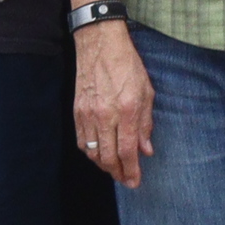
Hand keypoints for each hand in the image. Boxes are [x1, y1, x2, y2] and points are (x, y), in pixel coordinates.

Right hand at [74, 23, 153, 185]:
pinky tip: (99, 154)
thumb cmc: (127, 64)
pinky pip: (82, 141)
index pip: (127, 150)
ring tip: (115, 169)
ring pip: (93, 152)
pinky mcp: (77, 110)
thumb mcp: (147, 91)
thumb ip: (146, 123)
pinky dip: (90, 152)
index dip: (131, 170)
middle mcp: (106, 115)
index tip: (135, 181)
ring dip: (104, 165)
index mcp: (127, 109)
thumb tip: (146, 150)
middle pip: (108, 157)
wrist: (100, 44)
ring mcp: (88, 114)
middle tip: (126, 180)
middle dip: (118, 173)